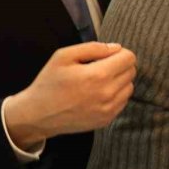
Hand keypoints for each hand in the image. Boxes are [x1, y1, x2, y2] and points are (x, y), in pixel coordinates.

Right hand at [4, 42, 136, 148]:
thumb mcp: (63, 56)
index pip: (129, 58)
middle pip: (131, 71)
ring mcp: (109, 109)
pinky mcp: (107, 120)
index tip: (107, 55)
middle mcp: (107, 94)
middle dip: (119, 65)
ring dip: (119, 81)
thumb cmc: (49, 83)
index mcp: (97, 75)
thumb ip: (93, 48)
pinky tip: (98, 94)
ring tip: (98, 81)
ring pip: (129, 87)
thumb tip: (116, 48)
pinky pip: (123, 101)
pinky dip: (115, 95)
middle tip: (101, 67)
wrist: (38, 115)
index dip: (120, 53)